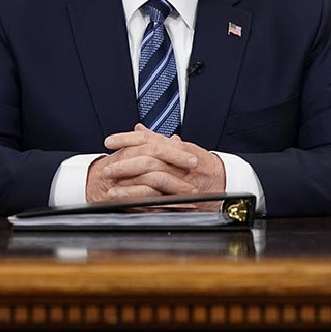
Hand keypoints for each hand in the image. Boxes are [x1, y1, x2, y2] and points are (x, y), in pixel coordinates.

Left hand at [85, 124, 225, 205]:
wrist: (223, 180)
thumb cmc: (202, 163)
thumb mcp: (180, 147)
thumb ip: (158, 139)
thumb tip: (139, 129)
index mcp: (173, 147)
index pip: (146, 138)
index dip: (126, 138)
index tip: (109, 141)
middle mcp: (175, 160)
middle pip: (146, 157)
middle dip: (124, 163)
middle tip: (107, 167)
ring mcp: (177, 177)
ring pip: (150, 177)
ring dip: (128, 184)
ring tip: (111, 187)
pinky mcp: (178, 195)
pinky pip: (157, 197)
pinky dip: (140, 199)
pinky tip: (126, 202)